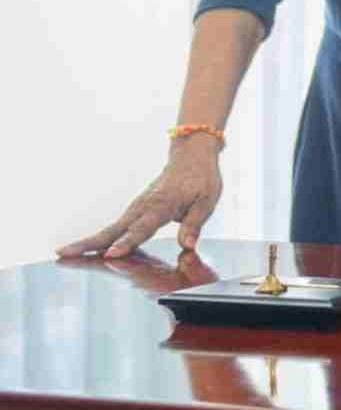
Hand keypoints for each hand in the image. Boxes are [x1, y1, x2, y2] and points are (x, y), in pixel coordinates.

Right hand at [57, 135, 223, 258]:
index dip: (128, 241)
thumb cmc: (202, 178)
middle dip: (90, 243)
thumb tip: (187, 246)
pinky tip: (85, 251)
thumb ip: (194, 224)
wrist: (192, 155)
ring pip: (110, 228)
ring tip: (65, 255)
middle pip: (115, 229)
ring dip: (88, 242)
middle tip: (64, 255)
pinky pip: (116, 227)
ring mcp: (136, 207)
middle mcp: (144, 206)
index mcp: (163, 205)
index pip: (143, 227)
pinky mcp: (135, 210)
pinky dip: (99, 238)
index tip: (112, 254)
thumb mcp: (207, 201)